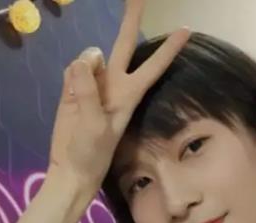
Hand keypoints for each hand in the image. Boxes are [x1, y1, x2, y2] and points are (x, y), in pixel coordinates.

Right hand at [47, 0, 190, 190]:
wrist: (71, 167)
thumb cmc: (92, 153)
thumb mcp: (94, 126)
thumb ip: (88, 93)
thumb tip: (82, 60)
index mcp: (128, 94)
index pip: (152, 66)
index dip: (168, 49)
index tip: (186, 30)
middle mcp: (114, 84)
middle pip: (124, 45)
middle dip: (130, 21)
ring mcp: (93, 84)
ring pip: (90, 56)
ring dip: (84, 67)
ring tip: (79, 98)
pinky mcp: (74, 88)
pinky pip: (72, 69)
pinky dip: (69, 77)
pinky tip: (69, 96)